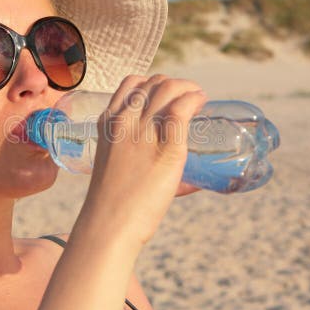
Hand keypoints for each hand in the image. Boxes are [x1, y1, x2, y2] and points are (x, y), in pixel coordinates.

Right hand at [81, 74, 207, 244]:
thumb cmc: (113, 205)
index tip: (169, 97)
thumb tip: (187, 180)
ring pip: (168, 89)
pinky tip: (201, 103)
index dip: (154, 84)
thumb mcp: (115, 166)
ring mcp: (144, 134)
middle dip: (176, 85)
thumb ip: (139, 160)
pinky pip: (181, 109)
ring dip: (188, 88)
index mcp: (108, 124)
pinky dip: (194, 99)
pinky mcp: (167, 149)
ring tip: (199, 99)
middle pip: (154, 83)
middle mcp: (125, 122)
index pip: (132, 84)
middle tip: (191, 99)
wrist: (109, 225)